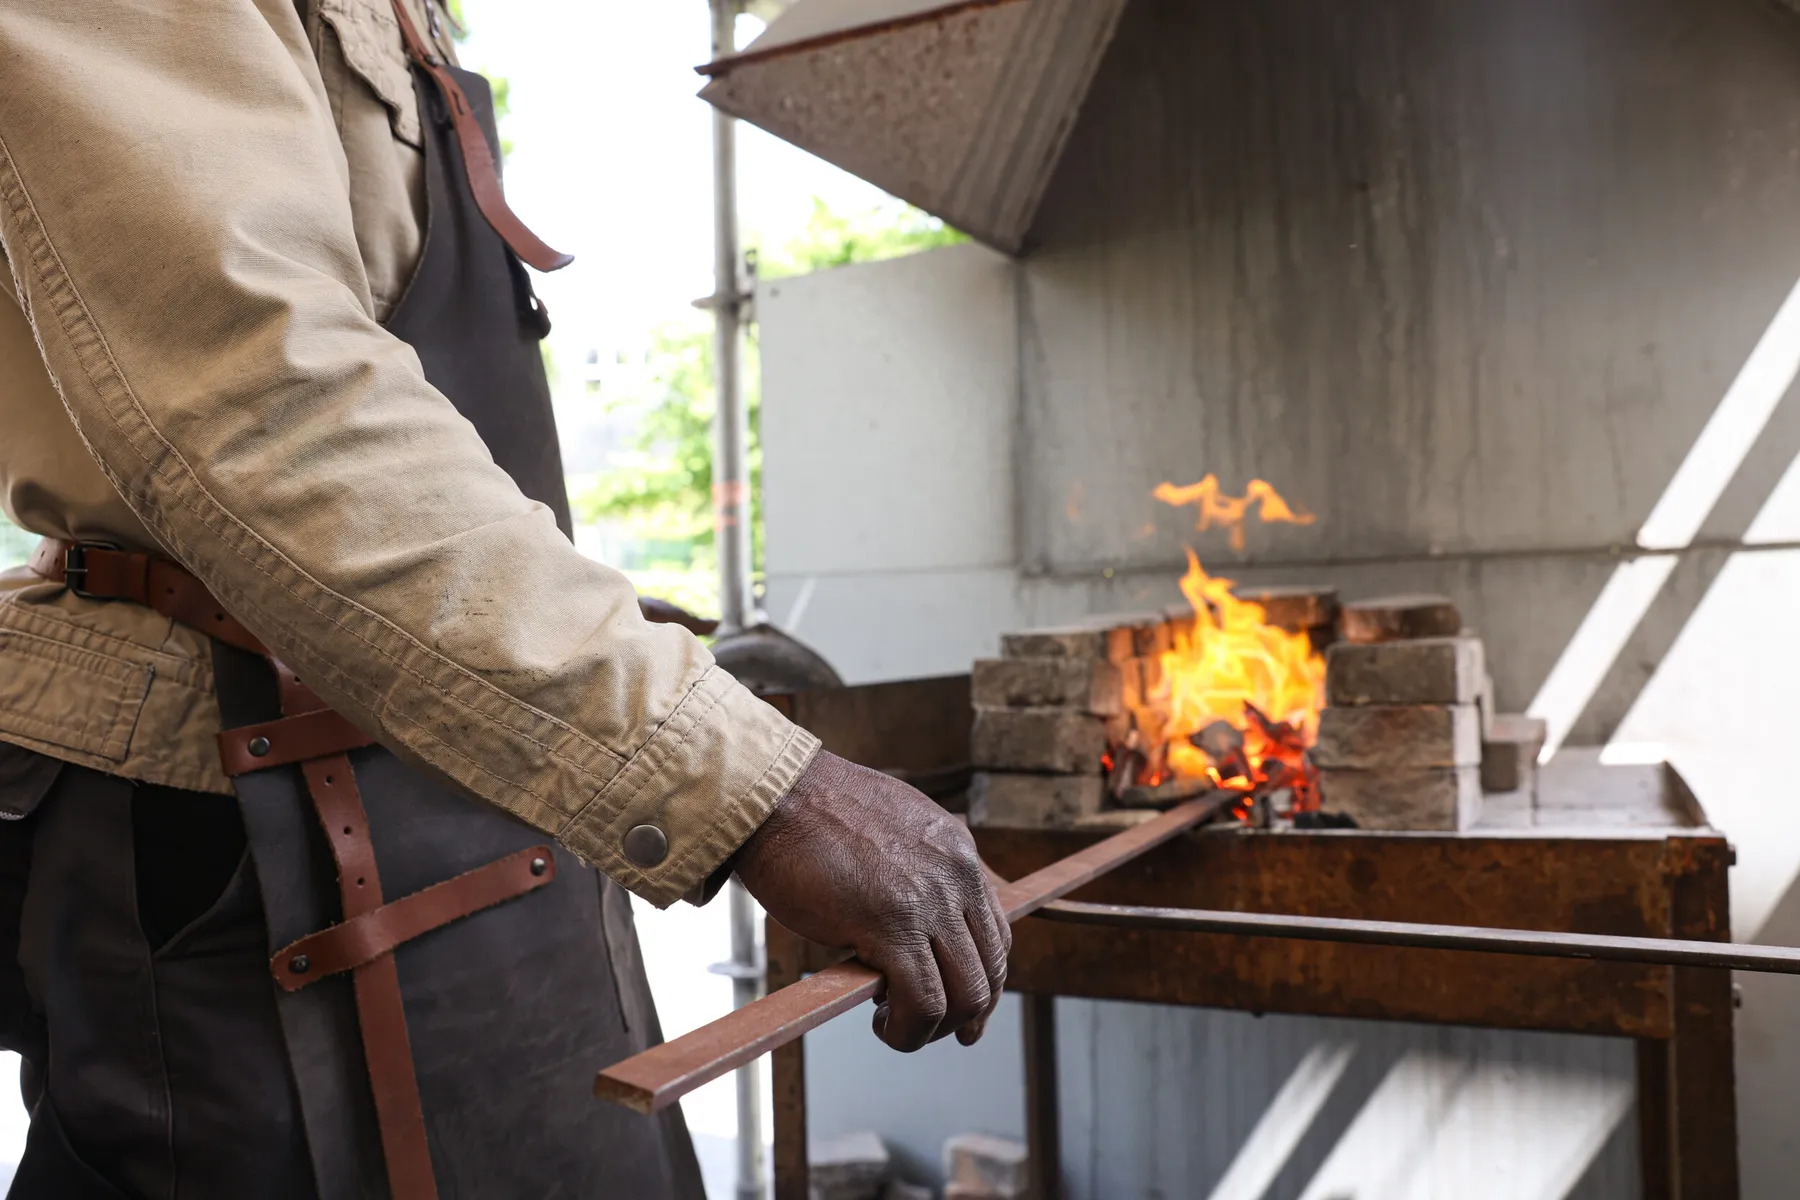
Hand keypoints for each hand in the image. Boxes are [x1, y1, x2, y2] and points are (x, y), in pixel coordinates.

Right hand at [732, 750, 1010, 1051]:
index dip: (984, 979)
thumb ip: (915, 870)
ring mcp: (928, 902)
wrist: (774, 796)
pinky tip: (884, 1024)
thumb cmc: (812, 815)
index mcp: (957, 852)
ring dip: (936, 1026)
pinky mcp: (892, 926)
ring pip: (967, 993)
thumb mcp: (890, 829)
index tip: (965, 1006)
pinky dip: (910, 1030)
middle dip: (968, 1013)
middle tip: (934, 1029)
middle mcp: (955, 876)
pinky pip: (924, 1002)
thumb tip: (913, 922)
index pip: (996, 932)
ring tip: (897, 1025)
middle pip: (990, 969)